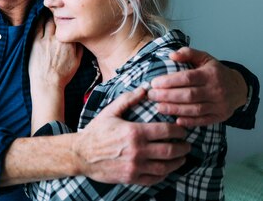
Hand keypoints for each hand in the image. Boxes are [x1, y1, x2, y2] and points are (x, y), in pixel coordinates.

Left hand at [29, 14, 82, 94]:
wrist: (48, 84)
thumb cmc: (63, 75)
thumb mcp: (78, 61)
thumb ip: (79, 47)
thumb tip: (79, 36)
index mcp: (70, 42)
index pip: (69, 24)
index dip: (67, 16)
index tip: (67, 12)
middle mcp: (58, 39)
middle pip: (58, 20)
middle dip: (57, 13)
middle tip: (57, 8)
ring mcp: (46, 40)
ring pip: (47, 21)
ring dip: (48, 14)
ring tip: (48, 10)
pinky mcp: (35, 42)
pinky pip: (37, 26)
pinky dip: (38, 19)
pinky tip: (38, 15)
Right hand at [74, 86, 189, 185]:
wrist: (81, 154)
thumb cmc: (96, 132)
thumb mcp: (110, 112)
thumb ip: (128, 100)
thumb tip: (144, 89)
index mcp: (134, 132)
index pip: (166, 131)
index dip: (179, 131)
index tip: (182, 130)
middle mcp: (137, 150)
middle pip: (170, 150)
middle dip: (183, 148)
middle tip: (186, 145)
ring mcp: (135, 166)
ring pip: (165, 167)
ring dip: (177, 162)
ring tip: (181, 158)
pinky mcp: (131, 178)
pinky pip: (154, 178)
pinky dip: (164, 174)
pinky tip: (166, 168)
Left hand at [147, 47, 247, 126]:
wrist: (238, 88)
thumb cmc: (215, 72)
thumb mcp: (204, 58)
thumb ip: (188, 53)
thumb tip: (171, 55)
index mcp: (210, 74)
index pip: (187, 78)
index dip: (169, 81)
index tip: (154, 83)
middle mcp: (216, 90)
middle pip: (189, 95)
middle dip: (167, 96)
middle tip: (151, 96)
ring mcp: (219, 104)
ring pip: (195, 109)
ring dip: (175, 109)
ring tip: (158, 108)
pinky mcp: (220, 116)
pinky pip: (203, 121)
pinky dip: (189, 121)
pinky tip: (175, 120)